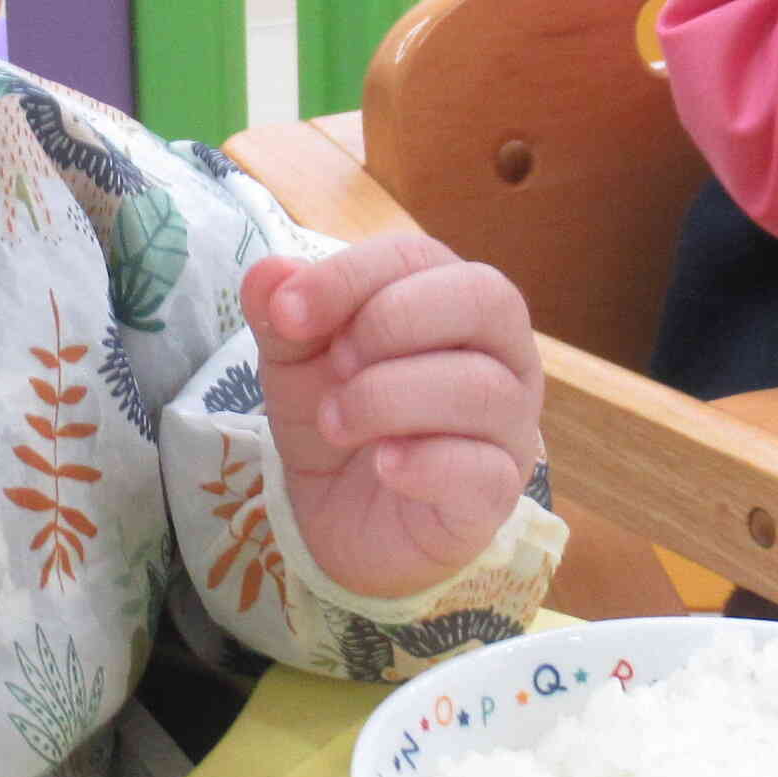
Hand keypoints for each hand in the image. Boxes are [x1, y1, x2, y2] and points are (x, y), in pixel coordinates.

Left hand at [242, 238, 543, 601]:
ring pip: (480, 386)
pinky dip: (424, 462)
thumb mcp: (296, 363)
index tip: (287, 313)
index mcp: (453, 301)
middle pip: (484, 298)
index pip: (418, 256)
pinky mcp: (497, 492)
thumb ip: (284, 317)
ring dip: (388, 397)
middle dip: (390, 322)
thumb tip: (268, 273)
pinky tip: (382, 465)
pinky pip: (482, 468)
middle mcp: (500, 353)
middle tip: (334, 365)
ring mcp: (509, 423)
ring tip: (336, 423)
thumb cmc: (340, 420)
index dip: (348, 276)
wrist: (342, 520)